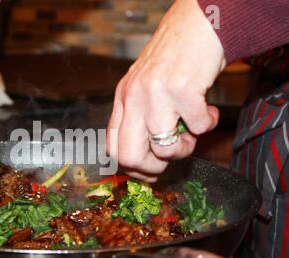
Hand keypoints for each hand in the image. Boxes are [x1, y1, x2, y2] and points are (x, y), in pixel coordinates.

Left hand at [107, 0, 225, 181]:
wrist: (198, 23)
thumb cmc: (175, 58)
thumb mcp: (145, 87)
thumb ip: (140, 116)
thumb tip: (147, 158)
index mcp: (123, 99)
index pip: (112, 148)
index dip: (133, 168)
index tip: (152, 170)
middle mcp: (133, 97)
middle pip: (128, 157)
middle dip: (154, 168)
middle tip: (172, 155)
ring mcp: (155, 93)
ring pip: (164, 150)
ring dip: (185, 148)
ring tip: (193, 128)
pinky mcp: (182, 89)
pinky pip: (199, 128)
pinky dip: (209, 124)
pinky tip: (207, 108)